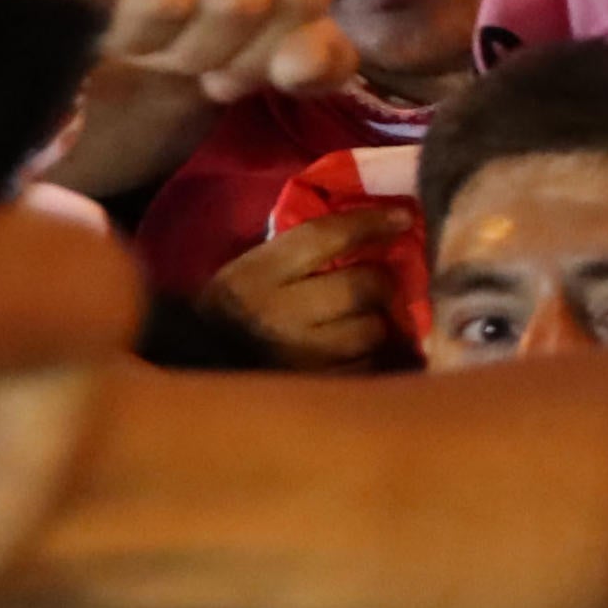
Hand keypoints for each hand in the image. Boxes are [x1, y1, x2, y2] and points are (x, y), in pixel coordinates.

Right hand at [0, 0, 352, 99]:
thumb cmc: (166, 7)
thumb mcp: (250, 44)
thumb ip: (307, 56)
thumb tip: (310, 62)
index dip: (263, 52)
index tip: (227, 53)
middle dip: (202, 52)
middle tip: (166, 43)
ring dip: (141, 43)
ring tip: (121, 27)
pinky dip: (84, 20)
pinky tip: (74, 9)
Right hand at [195, 204, 415, 370]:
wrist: (204, 366)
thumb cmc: (237, 309)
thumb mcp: (253, 269)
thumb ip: (301, 251)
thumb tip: (371, 229)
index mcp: (257, 275)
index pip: (325, 237)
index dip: (369, 223)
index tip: (403, 218)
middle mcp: (279, 315)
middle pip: (361, 287)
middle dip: (379, 282)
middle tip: (377, 283)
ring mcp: (301, 358)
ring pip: (372, 330)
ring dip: (376, 322)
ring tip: (361, 321)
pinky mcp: (318, 390)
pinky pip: (369, 367)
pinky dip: (371, 356)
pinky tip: (355, 352)